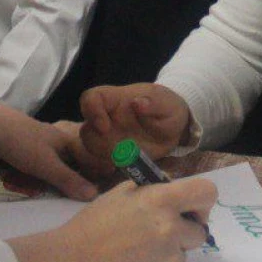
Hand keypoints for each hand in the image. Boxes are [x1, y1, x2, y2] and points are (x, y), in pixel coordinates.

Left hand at [0, 86, 97, 200]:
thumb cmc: (20, 141)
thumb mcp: (46, 164)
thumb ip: (69, 180)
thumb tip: (95, 196)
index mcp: (67, 143)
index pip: (86, 165)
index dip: (86, 180)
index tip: (82, 198)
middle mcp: (54, 148)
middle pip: (62, 177)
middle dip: (49, 188)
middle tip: (37, 190)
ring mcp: (35, 154)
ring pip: (43, 180)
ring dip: (30, 186)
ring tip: (17, 183)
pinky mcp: (19, 160)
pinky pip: (27, 178)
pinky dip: (19, 181)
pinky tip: (9, 179)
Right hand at [10, 178, 218, 261]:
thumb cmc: (94, 224)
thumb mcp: (121, 193)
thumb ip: (152, 188)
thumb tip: (173, 187)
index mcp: (162, 201)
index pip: (207, 192)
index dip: (203, 200)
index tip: (192, 208)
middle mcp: (171, 228)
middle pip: (200, 230)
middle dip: (186, 229)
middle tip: (161, 230)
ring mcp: (169, 257)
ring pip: (185, 251)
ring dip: (171, 249)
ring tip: (140, 248)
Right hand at [77, 84, 192, 170]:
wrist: (174, 126)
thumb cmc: (168, 108)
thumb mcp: (166, 104)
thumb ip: (152, 103)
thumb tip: (137, 102)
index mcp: (117, 99)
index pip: (91, 98)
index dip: (91, 112)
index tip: (105, 127)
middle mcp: (107, 117)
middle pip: (86, 129)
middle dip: (97, 143)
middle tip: (119, 151)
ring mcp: (108, 135)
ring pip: (91, 147)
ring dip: (104, 156)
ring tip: (126, 158)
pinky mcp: (113, 151)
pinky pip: (101, 160)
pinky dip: (110, 164)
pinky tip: (127, 163)